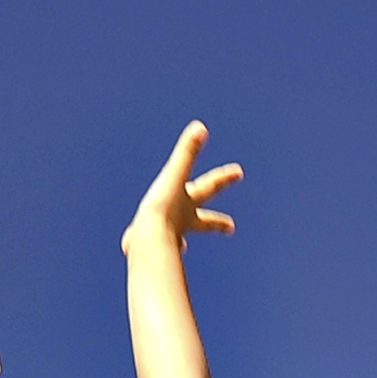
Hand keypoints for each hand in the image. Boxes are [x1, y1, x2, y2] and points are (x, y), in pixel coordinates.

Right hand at [125, 121, 242, 254]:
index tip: (239, 172)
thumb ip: (188, 152)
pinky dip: (145, 246)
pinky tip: (137, 250)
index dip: (225, 177)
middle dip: (216, 223)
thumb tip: (201, 127)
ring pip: (178, 238)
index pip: (211, 186)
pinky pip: (148, 247)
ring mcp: (168, 238)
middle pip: (204, 222)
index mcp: (189, 204)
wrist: (149, 242)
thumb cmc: (163, 209)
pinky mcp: (149, 249)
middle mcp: (182, 222)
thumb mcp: (175, 176)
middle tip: (231, 227)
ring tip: (183, 245)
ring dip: (181, 240)